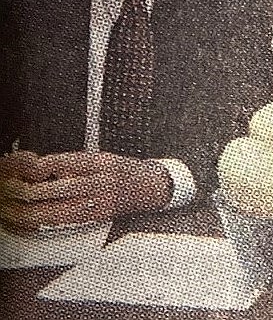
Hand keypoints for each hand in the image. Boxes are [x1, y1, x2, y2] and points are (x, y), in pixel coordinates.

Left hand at [0, 152, 171, 231]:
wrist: (151, 187)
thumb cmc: (123, 171)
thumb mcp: (99, 157)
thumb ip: (70, 164)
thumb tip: (36, 169)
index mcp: (99, 162)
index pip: (61, 163)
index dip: (34, 168)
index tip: (18, 170)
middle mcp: (100, 183)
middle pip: (55, 190)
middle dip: (24, 192)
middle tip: (7, 192)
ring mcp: (100, 203)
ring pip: (56, 212)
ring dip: (27, 213)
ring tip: (9, 210)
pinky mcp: (98, 218)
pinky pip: (64, 222)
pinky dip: (42, 222)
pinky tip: (28, 221)